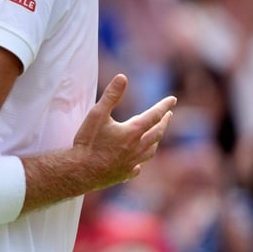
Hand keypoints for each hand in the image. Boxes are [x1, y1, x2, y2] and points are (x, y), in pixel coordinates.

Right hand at [71, 74, 174, 191]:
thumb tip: (122, 77)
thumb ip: (111, 96)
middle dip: (164, 122)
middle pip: (156, 133)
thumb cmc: (87, 141)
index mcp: (132, 131)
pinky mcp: (124, 174)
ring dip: (155, 141)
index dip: (164, 106)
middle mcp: (137, 147)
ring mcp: (132, 163)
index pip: (154, 115)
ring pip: (150, 151)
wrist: (79, 171)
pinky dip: (140, 162)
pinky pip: (137, 167)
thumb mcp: (97, 114)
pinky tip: (138, 163)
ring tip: (156, 136)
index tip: (173, 99)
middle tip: (169, 115)